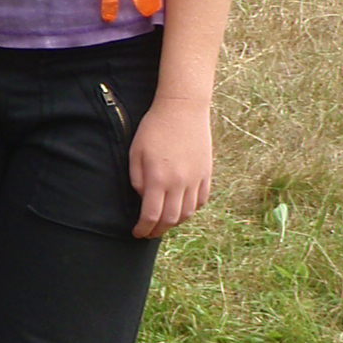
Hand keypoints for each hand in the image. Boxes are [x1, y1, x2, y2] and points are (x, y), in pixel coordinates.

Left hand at [129, 95, 213, 237]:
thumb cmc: (153, 128)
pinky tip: (183, 209)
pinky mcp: (207, 173)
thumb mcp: (135, 152)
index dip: (144, 228)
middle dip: (158, 230)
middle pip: (171, 219)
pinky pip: (202, 200)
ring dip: (175, 222)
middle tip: (149, 233)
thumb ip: (137, 179)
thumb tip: (143, 199)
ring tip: (164, 222)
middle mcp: (179, 183)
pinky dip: (192, 209)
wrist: (182, 109)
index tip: (137, 233)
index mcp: (158, 178)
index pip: (151, 215)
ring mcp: (196, 179)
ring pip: (189, 213)